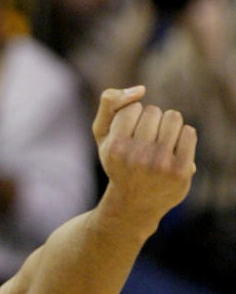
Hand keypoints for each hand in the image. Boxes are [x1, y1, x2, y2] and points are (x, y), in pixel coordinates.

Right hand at [92, 86, 196, 232]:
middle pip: (153, 111)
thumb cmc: (119, 162)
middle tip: (144, 143)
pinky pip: (189, 132)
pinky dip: (183, 138)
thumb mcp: (103, 135)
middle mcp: (136, 156)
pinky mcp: (181, 170)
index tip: (127, 136)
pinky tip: (173, 152)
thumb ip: (109, 103)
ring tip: (160, 144)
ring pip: (173, 117)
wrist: (134, 204)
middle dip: (150, 122)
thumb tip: (140, 89)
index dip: (131, 117)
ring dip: (168, 126)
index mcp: (114, 147)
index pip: (132, 107)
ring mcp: (159, 164)